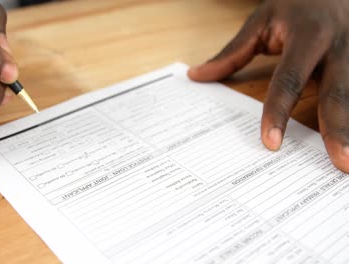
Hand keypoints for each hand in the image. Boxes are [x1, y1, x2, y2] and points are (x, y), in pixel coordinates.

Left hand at [188, 0, 348, 171]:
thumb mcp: (262, 20)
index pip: (289, 80)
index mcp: (308, 36)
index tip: (271, 143)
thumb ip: (234, 52)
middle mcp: (339, 46)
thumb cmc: (296, 4)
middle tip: (341, 164)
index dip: (279, 113)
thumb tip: (197, 75)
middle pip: (338, 93)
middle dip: (338, 130)